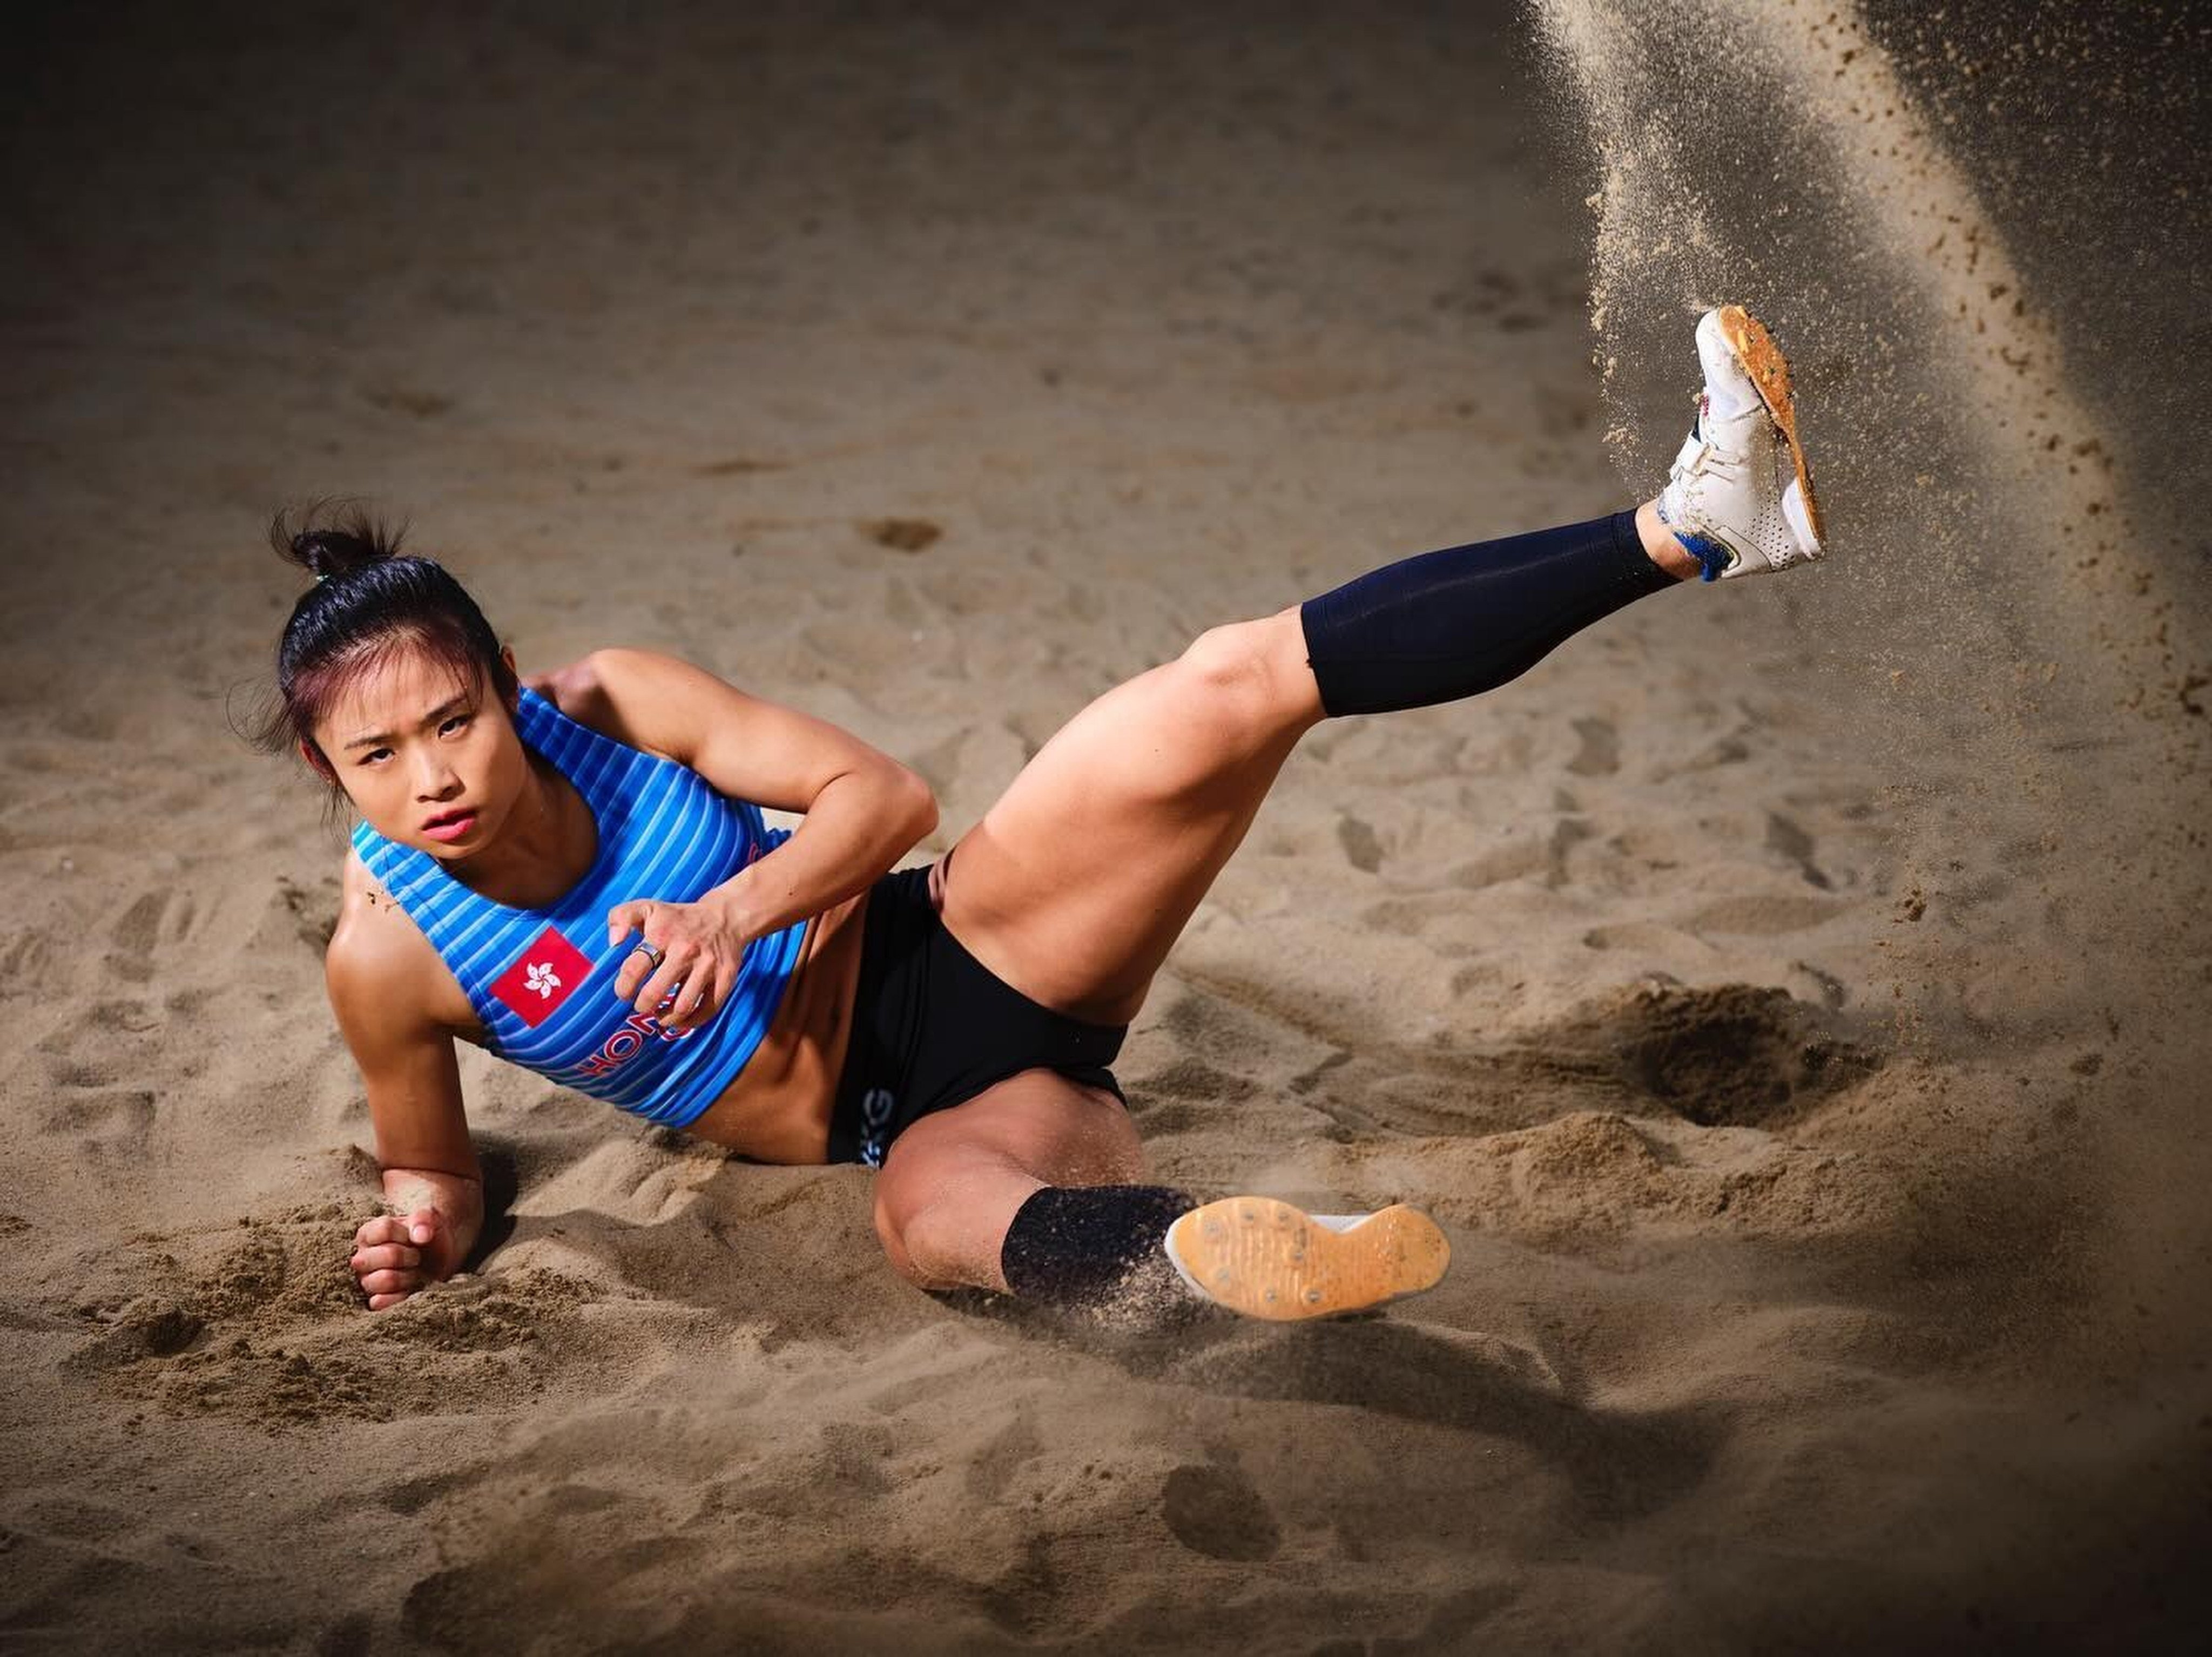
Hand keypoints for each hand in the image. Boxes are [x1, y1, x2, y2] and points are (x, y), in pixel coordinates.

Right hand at [350, 1207, 445, 1310]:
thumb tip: (421, 1235)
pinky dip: (401, 1296)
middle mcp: (362, 1258)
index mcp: (368, 1234)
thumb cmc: (425, 1234)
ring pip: (386, 1279)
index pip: (385, 1229)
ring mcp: (367, 1281)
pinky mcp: (375, 1300)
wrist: (438, 1256)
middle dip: (411, 1255)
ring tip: (414, 1271)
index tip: (415, 1236)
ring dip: (409, 1276)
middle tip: (416, 1256)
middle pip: (389, 1255)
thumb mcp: (428, 1218)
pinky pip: (380, 1303)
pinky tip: (410, 1288)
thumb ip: (423, 1219)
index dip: (407, 1233)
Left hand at [606, 895, 749, 1031]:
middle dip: (642, 1006)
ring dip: (665, 1018)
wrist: (725, 918)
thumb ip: (620, 917)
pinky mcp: (725, 978)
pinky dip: (690, 1022)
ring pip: (682, 1007)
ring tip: (659, 1015)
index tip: (625, 991)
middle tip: (642, 1005)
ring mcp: (707, 966)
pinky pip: (707, 1010)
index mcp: (662, 935)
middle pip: (655, 994)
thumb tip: (614, 942)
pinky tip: (680, 1018)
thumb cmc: (678, 918)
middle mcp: (685, 951)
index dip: (623, 988)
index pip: (634, 970)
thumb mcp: (647, 908)